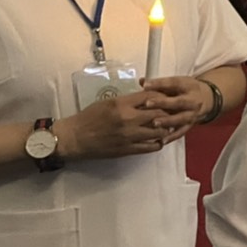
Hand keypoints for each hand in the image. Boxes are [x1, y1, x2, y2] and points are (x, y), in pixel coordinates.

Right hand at [57, 92, 174, 161]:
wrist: (75, 138)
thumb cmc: (88, 118)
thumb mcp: (108, 102)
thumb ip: (127, 100)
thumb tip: (145, 98)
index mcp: (121, 104)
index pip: (150, 97)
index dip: (161, 96)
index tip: (166, 97)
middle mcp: (128, 119)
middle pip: (158, 113)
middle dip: (168, 112)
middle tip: (172, 112)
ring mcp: (129, 136)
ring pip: (158, 131)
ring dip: (165, 129)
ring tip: (167, 127)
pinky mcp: (128, 149)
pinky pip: (150, 147)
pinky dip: (158, 143)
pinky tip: (158, 140)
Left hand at [140, 75, 215, 138]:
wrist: (206, 99)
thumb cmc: (186, 90)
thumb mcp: (178, 82)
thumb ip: (160, 84)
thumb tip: (142, 81)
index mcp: (189, 86)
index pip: (174, 83)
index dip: (160, 84)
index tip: (146, 85)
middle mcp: (193, 100)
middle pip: (178, 102)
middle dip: (163, 103)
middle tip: (148, 103)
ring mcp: (193, 114)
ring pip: (181, 118)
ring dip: (168, 121)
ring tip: (154, 123)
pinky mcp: (191, 125)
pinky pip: (182, 132)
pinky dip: (172, 136)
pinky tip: (162, 140)